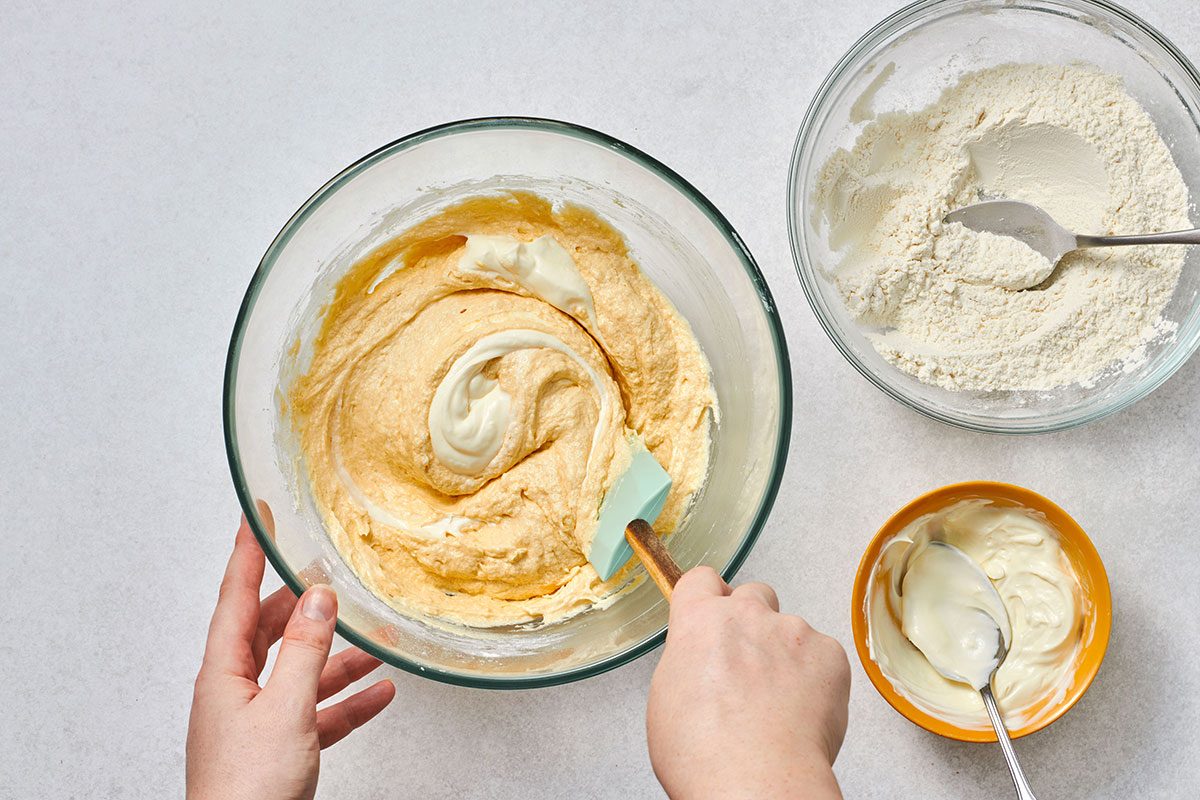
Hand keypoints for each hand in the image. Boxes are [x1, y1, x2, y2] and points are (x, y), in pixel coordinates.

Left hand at [186, 518, 395, 799]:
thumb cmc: (246, 790)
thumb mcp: (285, 710)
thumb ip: (306, 651)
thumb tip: (319, 598)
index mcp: (223, 673)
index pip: (237, 597)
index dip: (249, 553)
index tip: (257, 515)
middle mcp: (235, 692)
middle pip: (271, 632)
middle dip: (302, 603)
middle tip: (324, 570)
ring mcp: (257, 722)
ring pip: (301, 674)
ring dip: (339, 657)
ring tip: (375, 639)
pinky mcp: (279, 751)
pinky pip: (318, 713)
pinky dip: (348, 701)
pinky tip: (379, 693)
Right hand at [646, 567, 850, 799]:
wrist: (756, 780)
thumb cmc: (706, 754)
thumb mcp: (667, 698)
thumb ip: (690, 660)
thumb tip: (702, 663)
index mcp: (700, 621)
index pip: (702, 580)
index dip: (709, 596)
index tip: (715, 609)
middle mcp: (747, 616)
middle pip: (754, 594)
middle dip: (753, 622)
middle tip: (750, 665)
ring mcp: (792, 631)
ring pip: (791, 631)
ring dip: (786, 656)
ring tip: (778, 704)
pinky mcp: (829, 654)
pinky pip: (823, 656)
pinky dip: (817, 679)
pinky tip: (802, 711)